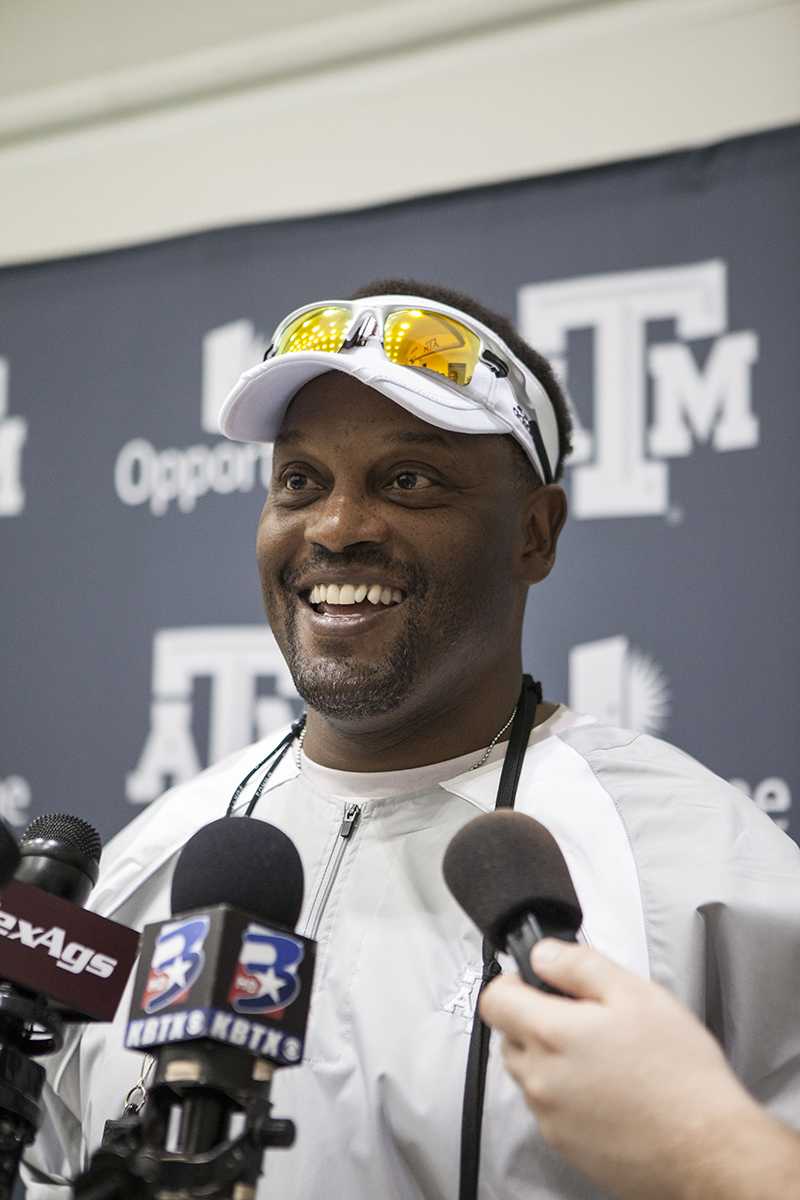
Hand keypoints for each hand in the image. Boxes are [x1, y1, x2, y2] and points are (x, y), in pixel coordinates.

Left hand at [480, 940, 796, 1199]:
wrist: (707, 1150)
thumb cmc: (679, 1072)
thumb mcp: (635, 993)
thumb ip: (578, 965)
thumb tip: (541, 955)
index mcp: (549, 1034)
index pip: (493, 1000)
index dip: (513, 982)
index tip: (540, 982)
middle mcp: (539, 1079)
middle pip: (509, 1037)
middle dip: (535, 1020)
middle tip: (585, 1019)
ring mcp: (549, 1117)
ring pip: (529, 1073)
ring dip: (550, 1058)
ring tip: (604, 1057)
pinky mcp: (564, 1146)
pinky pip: (549, 1108)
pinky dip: (567, 1094)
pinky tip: (609, 1091)